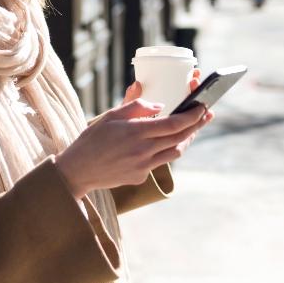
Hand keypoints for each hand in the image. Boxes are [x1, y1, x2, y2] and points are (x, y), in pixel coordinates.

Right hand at [55, 73, 214, 199]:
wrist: (77, 171)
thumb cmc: (91, 140)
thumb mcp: (110, 116)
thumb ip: (136, 107)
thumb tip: (160, 105)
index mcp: (136, 132)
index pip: (174, 123)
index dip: (192, 116)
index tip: (202, 107)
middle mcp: (143, 151)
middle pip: (180, 138)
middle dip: (196, 126)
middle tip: (206, 115)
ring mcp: (143, 167)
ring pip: (175, 153)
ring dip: (185, 140)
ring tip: (190, 129)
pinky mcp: (140, 177)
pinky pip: (159, 163)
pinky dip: (164, 151)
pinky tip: (162, 143)